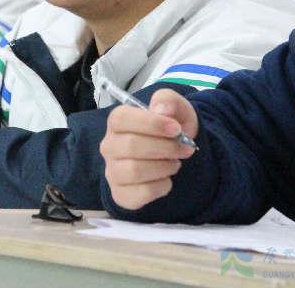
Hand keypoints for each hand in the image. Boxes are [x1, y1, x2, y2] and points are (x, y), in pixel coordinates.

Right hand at [100, 88, 197, 209]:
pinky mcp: (121, 194)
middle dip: (165, 147)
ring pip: (135, 170)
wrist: (175, 156)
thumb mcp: (176, 108)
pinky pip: (142, 193)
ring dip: (164, 167)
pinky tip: (166, 178)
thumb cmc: (170, 129)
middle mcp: (109, 146)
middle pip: (131, 146)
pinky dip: (162, 186)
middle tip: (184, 148)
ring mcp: (113, 171)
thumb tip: (161, 109)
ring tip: (175, 162)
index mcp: (117, 122)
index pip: (121, 118)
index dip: (151, 123)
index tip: (176, 128)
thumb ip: (168, 100)